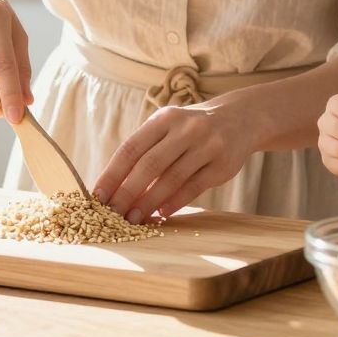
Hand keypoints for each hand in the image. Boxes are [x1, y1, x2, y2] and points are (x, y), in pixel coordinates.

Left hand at [92, 103, 260, 224]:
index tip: (98, 196)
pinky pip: (194, 187)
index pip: (131, 148)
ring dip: (149, 202)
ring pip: (172, 178)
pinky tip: (161, 213)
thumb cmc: (191, 130)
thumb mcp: (168, 128)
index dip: (112, 174)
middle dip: (127, 192)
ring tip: (133, 218)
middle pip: (149, 165)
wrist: (240, 119)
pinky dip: (175, 202)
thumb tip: (115, 188)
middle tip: (112, 213)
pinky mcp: (222, 164)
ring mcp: (207, 145)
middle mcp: (186, 129)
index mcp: (164, 118)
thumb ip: (146, 152)